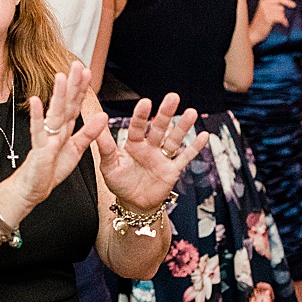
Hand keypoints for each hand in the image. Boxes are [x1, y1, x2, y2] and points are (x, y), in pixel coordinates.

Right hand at [9, 62, 108, 210]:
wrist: (33, 188)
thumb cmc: (51, 168)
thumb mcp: (76, 149)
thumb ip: (89, 133)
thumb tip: (103, 116)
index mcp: (65, 128)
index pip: (75, 104)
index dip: (81, 88)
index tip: (87, 70)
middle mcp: (55, 129)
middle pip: (65, 103)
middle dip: (72, 84)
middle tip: (77, 64)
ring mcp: (46, 137)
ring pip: (53, 113)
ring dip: (57, 95)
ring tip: (60, 77)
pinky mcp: (39, 150)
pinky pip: (38, 132)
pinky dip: (37, 117)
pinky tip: (36, 101)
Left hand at [95, 93, 206, 211]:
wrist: (133, 204)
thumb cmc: (119, 183)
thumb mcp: (108, 166)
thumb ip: (104, 147)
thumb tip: (97, 123)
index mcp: (133, 145)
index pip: (137, 127)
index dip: (141, 116)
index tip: (146, 102)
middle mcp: (149, 148)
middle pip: (159, 128)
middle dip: (166, 113)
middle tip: (173, 96)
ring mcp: (162, 158)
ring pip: (174, 140)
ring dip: (183, 127)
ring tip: (192, 112)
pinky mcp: (172, 171)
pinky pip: (184, 158)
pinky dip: (194, 148)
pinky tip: (204, 135)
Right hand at [247, 0, 293, 43]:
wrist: (253, 33)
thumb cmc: (260, 24)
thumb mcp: (265, 12)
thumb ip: (273, 7)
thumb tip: (284, 5)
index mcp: (263, 2)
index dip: (286, 1)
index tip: (294, 5)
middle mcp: (264, 5)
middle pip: (280, 7)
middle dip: (282, 14)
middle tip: (281, 20)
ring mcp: (265, 11)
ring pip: (281, 13)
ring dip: (283, 18)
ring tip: (280, 23)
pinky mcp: (268, 18)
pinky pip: (281, 18)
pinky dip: (284, 22)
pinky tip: (283, 24)